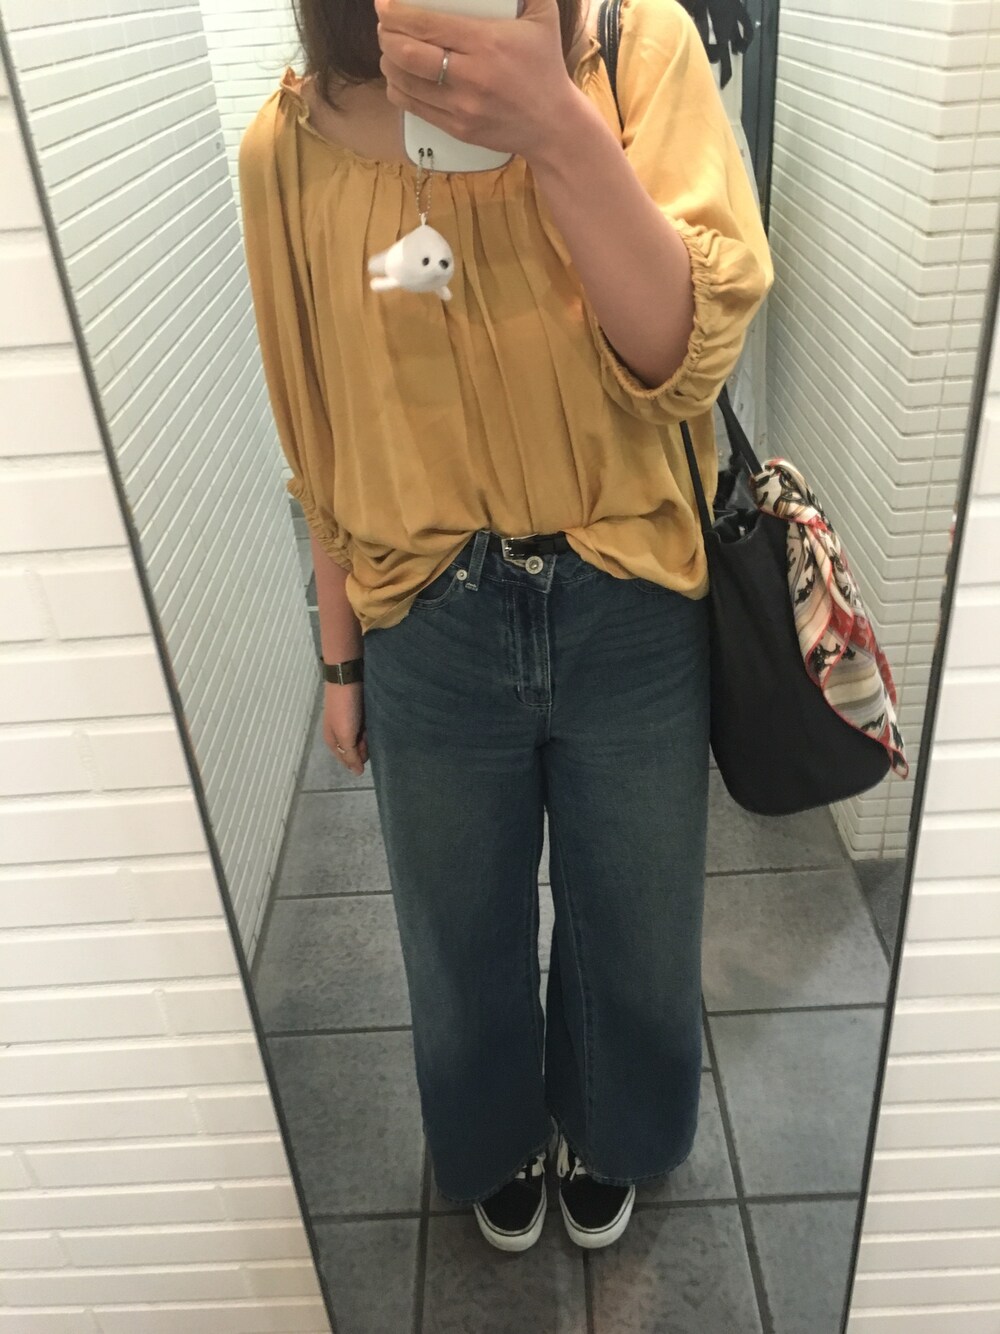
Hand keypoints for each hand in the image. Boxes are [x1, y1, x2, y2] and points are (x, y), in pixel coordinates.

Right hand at [323, 681, 368, 776]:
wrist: (348, 677)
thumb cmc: (345, 708)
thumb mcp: (345, 734)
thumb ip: (350, 755)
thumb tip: (357, 773)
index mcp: (332, 741)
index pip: (347, 760)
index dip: (358, 758)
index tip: (366, 748)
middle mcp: (340, 733)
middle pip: (356, 750)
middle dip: (364, 746)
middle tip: (368, 733)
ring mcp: (349, 722)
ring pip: (363, 739)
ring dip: (370, 736)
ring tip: (372, 724)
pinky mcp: (359, 713)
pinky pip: (368, 727)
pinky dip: (372, 726)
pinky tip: (377, 721)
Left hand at [374, 0, 576, 160]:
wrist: (552, 124)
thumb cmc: (545, 65)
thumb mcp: (543, 16)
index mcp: (486, 43)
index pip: (426, 25)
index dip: (396, 14)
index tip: (383, 5)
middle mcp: (470, 77)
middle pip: (407, 54)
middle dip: (386, 36)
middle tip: (385, 26)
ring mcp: (461, 107)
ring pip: (405, 82)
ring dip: (388, 62)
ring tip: (390, 49)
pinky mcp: (457, 129)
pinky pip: (412, 107)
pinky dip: (397, 88)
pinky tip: (399, 76)